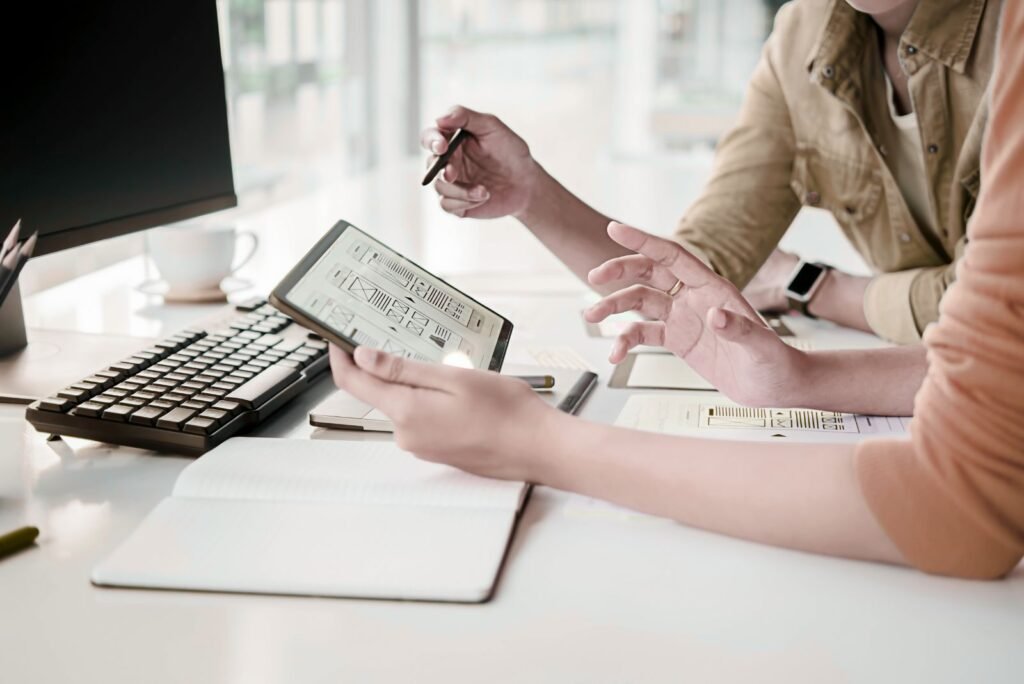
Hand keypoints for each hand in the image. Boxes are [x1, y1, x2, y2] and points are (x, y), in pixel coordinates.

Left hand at [329, 345, 557, 480]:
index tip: (337, 336)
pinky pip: (420, 417)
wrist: (538, 448)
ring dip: (411, 382)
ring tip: (440, 361)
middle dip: (383, 365)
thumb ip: (404, 369)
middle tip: (396, 334)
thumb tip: (363, 358)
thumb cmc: (506, 412)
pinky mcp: (437, 449)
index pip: (354, 383)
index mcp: (407, 413)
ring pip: (402, 404)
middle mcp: (407, 435)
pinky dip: (426, 398)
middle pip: (379, 393)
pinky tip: (454, 388)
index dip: (341, 357)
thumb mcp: (453, 378)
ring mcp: (422, 445)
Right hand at [421, 105, 541, 218]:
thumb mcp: (492, 127)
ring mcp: (452, 183)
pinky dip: (464, 201)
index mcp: (452, 140)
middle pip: (430, 164)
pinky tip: (483, 196)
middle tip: (452, 174)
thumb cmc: (510, 152)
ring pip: (438, 186)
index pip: (430, 137)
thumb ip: (466, 117)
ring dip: (459, 189)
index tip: (442, 146)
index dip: (431, 140)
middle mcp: (448, 161)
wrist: (527, 183)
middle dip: (442, 169)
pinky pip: (447, 204)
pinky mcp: (457, 203)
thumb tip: (440, 119)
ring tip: (484, 191)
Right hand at [585, 222, 806, 407]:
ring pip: (640, 302)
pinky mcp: (678, 340)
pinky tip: (615, 354)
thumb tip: (715, 316)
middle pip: (649, 273)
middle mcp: (694, 297)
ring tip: (591, 316)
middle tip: (594, 276)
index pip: (672, 256)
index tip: (615, 229)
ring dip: (614, 306)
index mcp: (712, 287)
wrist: (775, 386)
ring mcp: (684, 318)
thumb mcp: (761, 346)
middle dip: (620, 271)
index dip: (643, 241)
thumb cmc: (775, 362)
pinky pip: (644, 334)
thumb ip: (739, 329)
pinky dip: (625, 341)